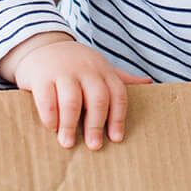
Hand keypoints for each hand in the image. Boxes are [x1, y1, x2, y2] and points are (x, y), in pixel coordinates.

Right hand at [1, 32, 147, 148]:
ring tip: (68, 143)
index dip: (118, 118)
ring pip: (72, 101)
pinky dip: (50, 117)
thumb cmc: (75, 63)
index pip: (117, 94)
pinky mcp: (41, 76)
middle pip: (97, 99)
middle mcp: (86, 69)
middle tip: (94, 146)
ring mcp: (63, 71)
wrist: (42, 44)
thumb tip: (149, 83)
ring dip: (70, 125)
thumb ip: (121, 78)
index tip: (116, 138)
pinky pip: (47, 99)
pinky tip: (52, 128)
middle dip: (96, 125)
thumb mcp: (99, 67)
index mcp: (103, 70)